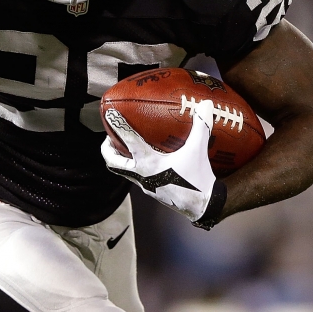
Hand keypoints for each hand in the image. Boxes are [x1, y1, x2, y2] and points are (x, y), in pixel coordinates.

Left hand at [101, 98, 219, 222]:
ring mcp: (144, 185)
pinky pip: (134, 176)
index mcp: (149, 163)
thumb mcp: (198, 151)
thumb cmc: (198, 180)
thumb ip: (201, 127)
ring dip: (117, 158)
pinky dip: (132, 166)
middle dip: (107, 148)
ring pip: (121, 171)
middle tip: (108, 136)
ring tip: (120, 146)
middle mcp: (141, 174)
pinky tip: (142, 160)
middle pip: (112, 162)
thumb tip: (205, 104)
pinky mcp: (150, 191)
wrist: (203, 207)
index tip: (110, 113)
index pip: (128, 141)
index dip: (118, 125)